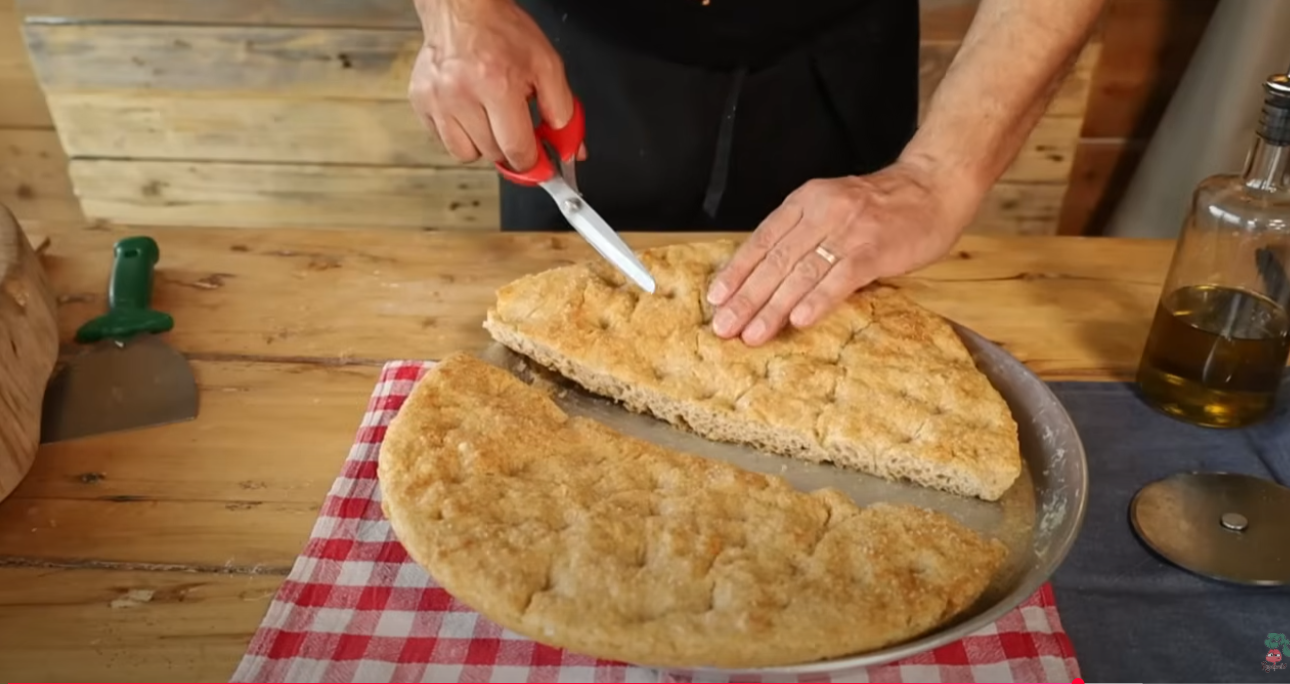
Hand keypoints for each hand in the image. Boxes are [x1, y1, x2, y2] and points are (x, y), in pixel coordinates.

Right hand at [409, 0, 578, 171]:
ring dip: (483, 144)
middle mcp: (461, 95)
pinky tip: (468, 111)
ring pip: (466, 154)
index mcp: (496, 85)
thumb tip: (569, 149)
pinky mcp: (420, 102)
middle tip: (515, 124)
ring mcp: (437, 100)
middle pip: (493, 154)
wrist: (462, 10)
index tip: (541, 166)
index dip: (533, 163)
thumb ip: (563, 110)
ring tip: (489, 116)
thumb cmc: (502, 33)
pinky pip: (443, 141)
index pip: (516, 150)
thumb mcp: (546, 65)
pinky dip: (460, 134)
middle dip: (510, 146)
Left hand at [705, 160, 979, 345]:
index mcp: (805, 201)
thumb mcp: (832, 209)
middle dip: (746, 297)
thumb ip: (802, 235)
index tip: (716, 298)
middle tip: (724, 327)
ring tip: (752, 334)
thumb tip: (766, 277)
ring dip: (773, 307)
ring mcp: (848, 230)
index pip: (762, 239)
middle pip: (775, 260)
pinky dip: (817, 300)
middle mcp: (822, 212)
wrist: (934, 187)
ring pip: (801, 272)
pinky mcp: (875, 248)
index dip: (737, 271)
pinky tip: (799, 320)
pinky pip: (840, 278)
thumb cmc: (881, 208)